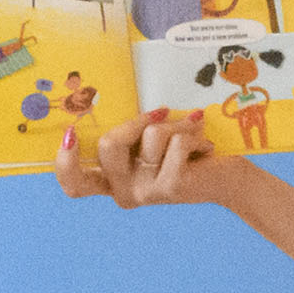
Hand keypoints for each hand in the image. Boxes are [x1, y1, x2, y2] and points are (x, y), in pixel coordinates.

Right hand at [62, 109, 219, 209]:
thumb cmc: (188, 153)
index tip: (70, 133)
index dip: (65, 162)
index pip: (75, 184)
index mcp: (113, 180)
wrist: (228, 178)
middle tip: (161, 113)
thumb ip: (130, 133)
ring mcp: (146, 193)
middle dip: (136, 120)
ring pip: (149, 137)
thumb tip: (107, 100)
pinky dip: (194, 134)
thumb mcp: (152, 142)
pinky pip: (175, 142)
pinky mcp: (170, 187)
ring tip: (193, 132)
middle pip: (109, 144)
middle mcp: (124, 192)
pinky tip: (205, 148)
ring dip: (177, 124)